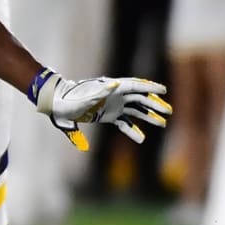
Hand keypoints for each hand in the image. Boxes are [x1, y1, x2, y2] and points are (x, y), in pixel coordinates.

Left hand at [30, 68, 171, 150]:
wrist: (56, 105)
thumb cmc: (69, 100)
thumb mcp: (84, 97)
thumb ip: (100, 92)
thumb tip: (114, 84)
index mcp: (111, 88)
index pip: (135, 86)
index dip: (150, 88)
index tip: (164, 90)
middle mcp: (115, 96)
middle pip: (139, 99)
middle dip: (154, 105)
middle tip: (168, 112)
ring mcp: (112, 106)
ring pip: (135, 111)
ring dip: (148, 117)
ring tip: (162, 124)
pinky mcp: (107, 116)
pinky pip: (123, 123)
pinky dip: (132, 130)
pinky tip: (141, 139)